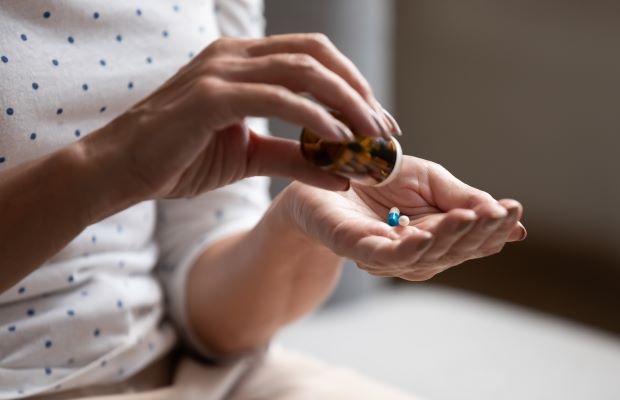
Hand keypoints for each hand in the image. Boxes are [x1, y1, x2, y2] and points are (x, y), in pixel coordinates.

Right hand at [84, 33, 399, 199]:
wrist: (122, 171)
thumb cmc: (180, 159)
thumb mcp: (248, 158)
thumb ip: (294, 158)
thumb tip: (342, 173)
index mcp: (243, 63)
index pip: (313, 57)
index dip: (352, 84)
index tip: (378, 121)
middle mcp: (234, 56)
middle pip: (317, 56)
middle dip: (359, 90)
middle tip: (384, 129)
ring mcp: (221, 70)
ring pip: (303, 70)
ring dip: (346, 102)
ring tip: (371, 136)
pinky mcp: (210, 96)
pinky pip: (276, 97)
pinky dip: (313, 116)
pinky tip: (339, 140)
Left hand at [283, 156, 525, 280]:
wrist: (325, 171)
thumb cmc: (377, 176)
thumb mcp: (429, 180)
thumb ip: (463, 197)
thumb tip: (509, 218)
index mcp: (435, 235)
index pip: (472, 238)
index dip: (493, 228)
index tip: (515, 210)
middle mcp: (415, 251)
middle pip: (454, 250)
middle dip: (479, 233)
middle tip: (501, 213)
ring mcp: (385, 254)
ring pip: (425, 255)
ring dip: (449, 237)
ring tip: (472, 218)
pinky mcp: (356, 248)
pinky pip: (385, 256)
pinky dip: (407, 249)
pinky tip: (424, 236)